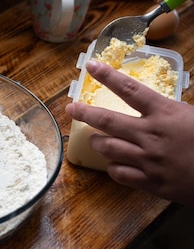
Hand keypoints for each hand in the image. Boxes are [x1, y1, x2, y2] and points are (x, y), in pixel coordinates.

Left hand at [65, 60, 193, 204]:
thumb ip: (176, 108)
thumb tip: (159, 101)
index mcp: (166, 113)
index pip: (129, 89)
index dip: (108, 76)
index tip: (92, 65)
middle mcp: (151, 135)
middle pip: (108, 120)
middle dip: (85, 113)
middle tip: (71, 108)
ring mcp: (148, 160)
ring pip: (108, 148)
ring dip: (97, 142)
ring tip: (94, 138)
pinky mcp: (150, 182)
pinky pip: (119, 174)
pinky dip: (114, 168)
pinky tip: (115, 164)